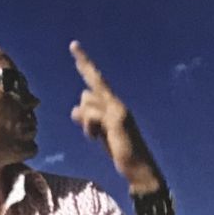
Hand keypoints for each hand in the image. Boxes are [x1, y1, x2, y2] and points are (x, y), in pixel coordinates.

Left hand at [69, 41, 161, 193]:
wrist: (139, 168)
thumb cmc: (121, 152)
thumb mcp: (101, 135)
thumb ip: (89, 121)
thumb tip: (74, 110)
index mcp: (114, 105)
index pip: (97, 80)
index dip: (85, 63)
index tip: (74, 46)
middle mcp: (117, 103)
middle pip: (91, 85)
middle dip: (84, 84)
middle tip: (76, 53)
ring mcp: (117, 110)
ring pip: (87, 101)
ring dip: (85, 122)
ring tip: (94, 136)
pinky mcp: (116, 119)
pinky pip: (91, 115)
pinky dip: (88, 127)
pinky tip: (94, 138)